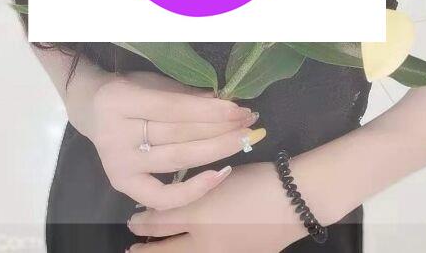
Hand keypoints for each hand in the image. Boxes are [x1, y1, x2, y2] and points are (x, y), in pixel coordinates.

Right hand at [84, 71, 264, 209]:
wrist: (92, 108)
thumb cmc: (128, 90)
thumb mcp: (152, 82)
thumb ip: (185, 94)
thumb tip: (225, 102)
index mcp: (120, 100)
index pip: (174, 108)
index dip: (209, 110)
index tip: (238, 108)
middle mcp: (116, 135)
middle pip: (178, 134)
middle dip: (219, 128)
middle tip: (249, 123)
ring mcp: (118, 163)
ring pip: (177, 160)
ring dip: (216, 150)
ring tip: (242, 140)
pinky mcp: (121, 184)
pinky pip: (162, 196)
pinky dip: (192, 189)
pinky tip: (219, 175)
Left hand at [127, 161, 306, 251]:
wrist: (294, 201)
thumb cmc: (255, 181)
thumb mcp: (219, 179)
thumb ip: (192, 191)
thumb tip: (170, 203)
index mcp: (198, 215)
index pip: (159, 222)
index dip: (142, 222)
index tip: (133, 221)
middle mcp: (205, 243)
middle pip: (166, 250)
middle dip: (146, 250)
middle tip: (132, 250)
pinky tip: (192, 252)